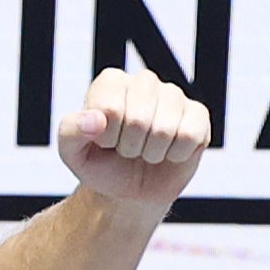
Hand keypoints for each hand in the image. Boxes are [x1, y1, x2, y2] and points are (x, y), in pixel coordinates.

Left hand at [55, 65, 210, 212]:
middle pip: (139, 120)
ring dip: (151, 153)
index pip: (110, 110)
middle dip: (129, 147)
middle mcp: (144, 81)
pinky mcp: (198, 114)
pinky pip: (190, 137)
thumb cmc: (100, 164)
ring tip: (145, 151)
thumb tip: (96, 120)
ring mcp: (174, 95)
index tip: (105, 142)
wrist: (129, 189)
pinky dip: (175, 155)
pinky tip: (168, 152)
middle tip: (126, 150)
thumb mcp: (73, 153)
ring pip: (164, 130)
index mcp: (110, 82)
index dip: (106, 137)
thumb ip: (71, 132)